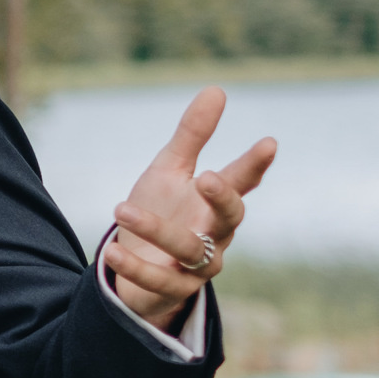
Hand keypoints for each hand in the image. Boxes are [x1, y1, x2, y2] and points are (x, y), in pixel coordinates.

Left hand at [102, 86, 276, 331]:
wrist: (135, 262)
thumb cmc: (161, 211)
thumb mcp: (170, 171)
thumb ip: (192, 136)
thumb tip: (217, 88)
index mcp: (216, 203)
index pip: (242, 181)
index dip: (255, 165)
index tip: (268, 143)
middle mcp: (216, 234)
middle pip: (231, 217)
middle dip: (222, 198)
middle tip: (207, 177)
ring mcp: (199, 265)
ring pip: (187, 248)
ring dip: (156, 229)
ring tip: (122, 209)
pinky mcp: (173, 289)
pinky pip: (157, 279)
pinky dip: (134, 266)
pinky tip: (110, 251)